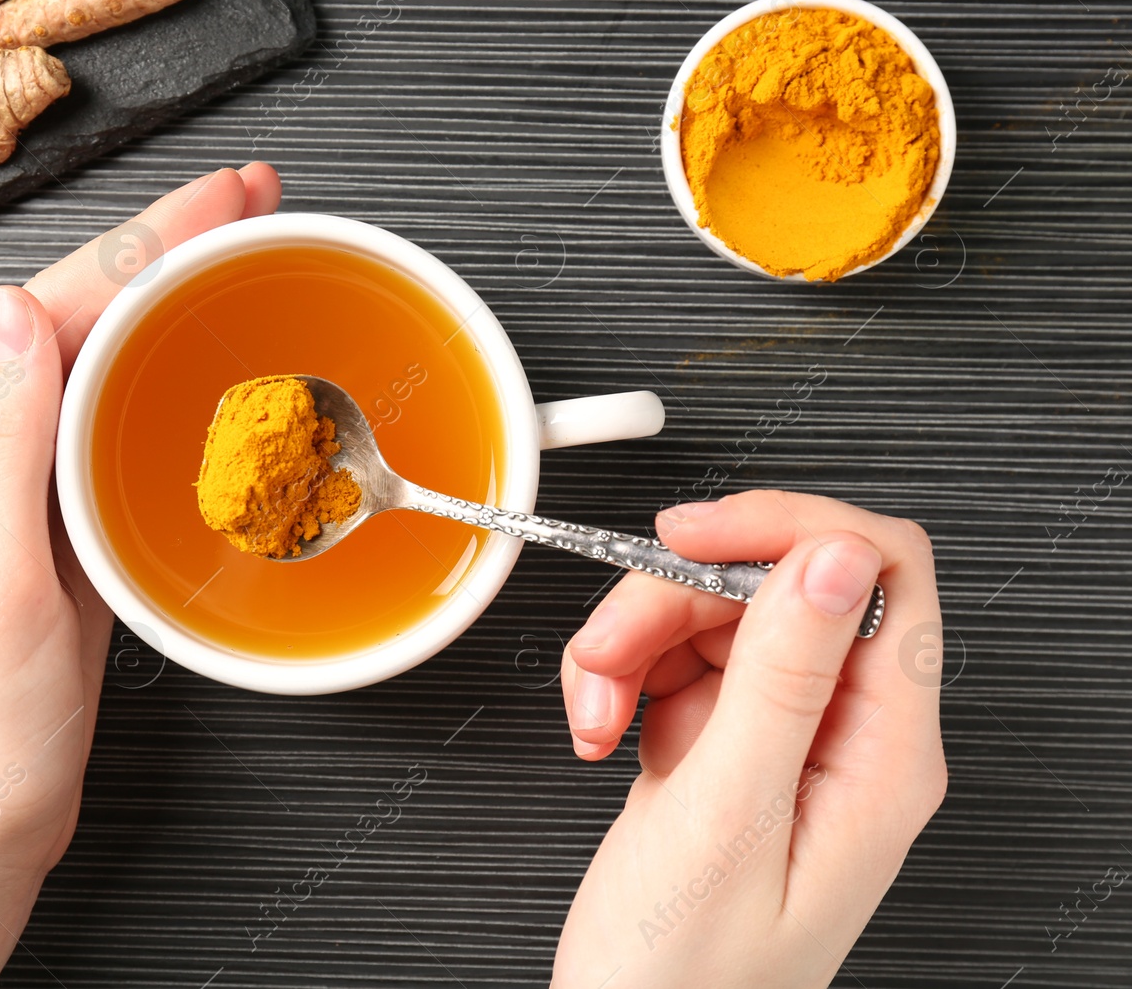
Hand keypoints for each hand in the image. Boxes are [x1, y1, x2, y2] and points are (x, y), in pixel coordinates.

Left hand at [0, 163, 282, 988]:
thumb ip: (2, 445)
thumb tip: (14, 312)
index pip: (51, 311)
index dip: (145, 240)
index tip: (220, 198)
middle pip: (75, 314)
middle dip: (164, 244)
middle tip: (247, 200)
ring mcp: (12, 485)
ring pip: (95, 358)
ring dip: (165, 294)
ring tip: (234, 250)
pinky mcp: (52, 521)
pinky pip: (106, 420)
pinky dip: (159, 371)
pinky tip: (197, 358)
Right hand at [551, 490, 946, 988]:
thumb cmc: (681, 978)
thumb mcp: (727, 817)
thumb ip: (783, 678)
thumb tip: (835, 555)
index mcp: (882, 755)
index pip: (880, 575)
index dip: (787, 531)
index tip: (692, 535)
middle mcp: (844, 737)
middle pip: (775, 586)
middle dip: (672, 598)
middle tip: (606, 652)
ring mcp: (782, 739)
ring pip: (715, 615)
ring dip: (633, 641)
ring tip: (592, 709)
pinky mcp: (725, 746)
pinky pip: (676, 659)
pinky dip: (621, 675)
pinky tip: (598, 724)